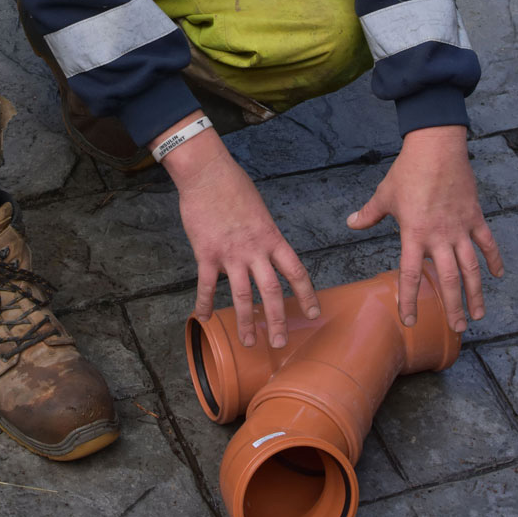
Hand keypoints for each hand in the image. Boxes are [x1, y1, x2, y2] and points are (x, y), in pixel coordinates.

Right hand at [151, 112, 319, 347]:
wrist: (208, 174)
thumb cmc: (234, 186)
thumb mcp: (260, 210)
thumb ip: (264, 233)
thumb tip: (266, 247)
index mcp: (271, 237)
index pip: (296, 271)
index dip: (306, 294)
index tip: (314, 313)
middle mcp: (255, 250)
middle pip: (271, 291)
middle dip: (278, 320)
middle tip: (281, 343)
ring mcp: (230, 254)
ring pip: (241, 296)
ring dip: (246, 322)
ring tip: (249, 342)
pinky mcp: (206, 253)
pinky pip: (206, 285)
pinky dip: (204, 304)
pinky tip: (203, 318)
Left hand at [346, 125, 503, 332]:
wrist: (436, 147)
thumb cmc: (408, 171)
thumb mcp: (385, 194)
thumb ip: (369, 214)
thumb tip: (350, 222)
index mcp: (414, 234)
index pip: (412, 275)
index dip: (411, 300)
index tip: (410, 321)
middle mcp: (439, 236)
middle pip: (449, 280)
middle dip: (453, 308)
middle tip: (458, 329)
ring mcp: (460, 228)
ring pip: (472, 268)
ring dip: (476, 293)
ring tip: (478, 315)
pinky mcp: (475, 216)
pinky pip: (487, 243)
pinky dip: (494, 259)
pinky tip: (498, 275)